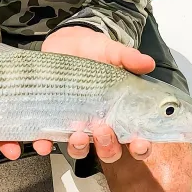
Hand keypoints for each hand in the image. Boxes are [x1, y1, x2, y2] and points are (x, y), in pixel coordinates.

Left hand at [40, 26, 155, 162]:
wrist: (66, 42)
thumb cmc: (94, 51)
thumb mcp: (112, 51)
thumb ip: (128, 58)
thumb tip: (147, 63)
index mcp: (119, 112)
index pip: (135, 139)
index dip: (140, 147)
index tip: (139, 143)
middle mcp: (100, 123)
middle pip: (109, 150)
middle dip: (108, 147)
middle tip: (104, 130)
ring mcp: (77, 123)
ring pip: (80, 149)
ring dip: (80, 148)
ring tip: (78, 134)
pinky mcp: (54, 119)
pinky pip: (48, 140)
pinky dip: (45, 144)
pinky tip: (44, 142)